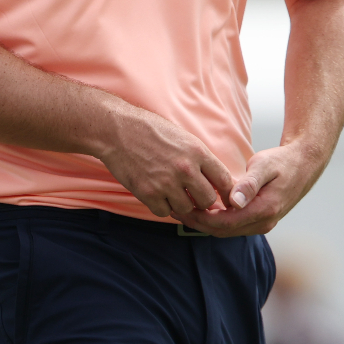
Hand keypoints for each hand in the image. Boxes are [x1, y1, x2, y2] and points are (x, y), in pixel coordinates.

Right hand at [94, 107, 234, 220]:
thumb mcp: (184, 138)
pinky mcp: (148, 193)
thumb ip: (200, 159)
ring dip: (181, 204)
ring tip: (172, 192)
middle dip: (202, 200)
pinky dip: (162, 207)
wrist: (118, 130)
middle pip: (207, 200)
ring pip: (186, 209)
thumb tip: (215, 179)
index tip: (221, 196)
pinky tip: (158, 195)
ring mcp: (166, 183)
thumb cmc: (151, 131)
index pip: (224, 180)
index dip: (225, 191)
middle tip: (193, 195)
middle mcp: (185, 169)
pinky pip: (164, 212)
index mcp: (197, 152)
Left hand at [177, 142, 326, 237]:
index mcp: (264, 210)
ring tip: (183, 208)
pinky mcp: (260, 221)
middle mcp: (264, 223)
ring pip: (226, 231)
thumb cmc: (282, 161)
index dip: (200, 218)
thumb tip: (233, 201)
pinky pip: (233, 226)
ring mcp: (262, 224)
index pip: (224, 223)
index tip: (181, 207)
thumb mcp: (265, 166)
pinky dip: (216, 220)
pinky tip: (203, 208)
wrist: (304, 165)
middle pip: (221, 231)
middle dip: (197, 222)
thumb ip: (248, 183)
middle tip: (175, 208)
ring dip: (205, 222)